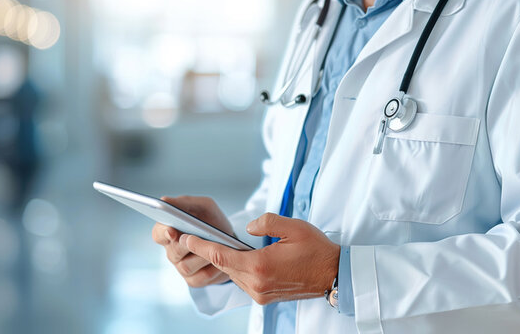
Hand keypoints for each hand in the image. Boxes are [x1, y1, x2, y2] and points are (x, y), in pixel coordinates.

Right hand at [151, 196, 231, 287]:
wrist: (232, 241)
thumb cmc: (213, 221)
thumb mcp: (203, 206)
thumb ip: (184, 203)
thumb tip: (164, 201)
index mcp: (169, 231)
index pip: (158, 234)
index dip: (163, 233)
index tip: (172, 231)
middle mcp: (172, 251)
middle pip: (173, 251)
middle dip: (187, 245)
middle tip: (199, 238)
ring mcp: (182, 267)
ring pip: (186, 266)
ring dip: (203, 256)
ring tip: (218, 248)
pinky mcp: (194, 281)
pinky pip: (200, 277)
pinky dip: (213, 269)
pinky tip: (222, 262)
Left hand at [181, 213, 339, 304]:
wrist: (334, 275)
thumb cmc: (316, 250)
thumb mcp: (293, 226)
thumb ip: (266, 222)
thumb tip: (248, 228)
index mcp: (260, 266)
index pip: (220, 255)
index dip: (201, 245)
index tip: (185, 237)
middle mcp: (256, 284)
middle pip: (224, 266)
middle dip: (208, 251)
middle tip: (192, 237)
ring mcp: (260, 294)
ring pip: (232, 275)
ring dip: (223, 261)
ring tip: (212, 244)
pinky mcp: (264, 298)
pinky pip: (243, 282)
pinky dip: (236, 269)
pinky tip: (235, 258)